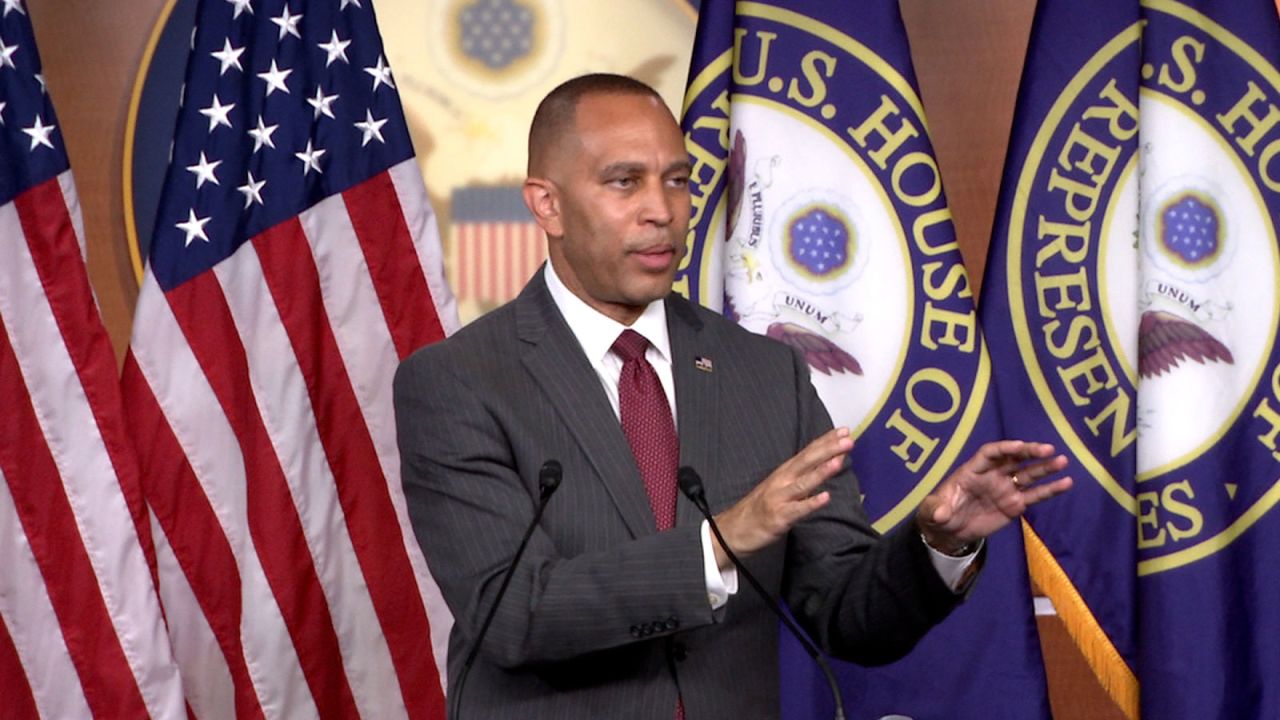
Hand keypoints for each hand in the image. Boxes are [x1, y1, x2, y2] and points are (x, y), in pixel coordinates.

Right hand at [710, 428, 852, 569]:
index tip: (844, 430)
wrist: (733, 530)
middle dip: (828, 449)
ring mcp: (779, 498)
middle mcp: (781, 481)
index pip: (807, 452)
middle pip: (807, 461)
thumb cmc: (759, 508)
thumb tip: (826, 465)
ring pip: (804, 483)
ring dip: (821, 471)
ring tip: (839, 460)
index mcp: (784, 472)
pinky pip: (798, 510)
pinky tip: (826, 497)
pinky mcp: (779, 517)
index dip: (825, 441)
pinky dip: (811, 503)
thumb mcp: (780, 487)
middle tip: (847, 439)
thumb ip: (800, 477)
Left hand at [916, 440, 1071, 553]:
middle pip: (1013, 459)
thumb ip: (935, 509)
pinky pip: (1035, 495)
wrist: (950, 530)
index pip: (990, 453)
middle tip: (1048, 449)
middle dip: (1030, 453)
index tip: (1018, 447)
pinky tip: (1066, 483)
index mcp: (973, 470)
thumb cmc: (939, 513)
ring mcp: (1006, 488)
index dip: (1004, 448)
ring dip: (1045, 468)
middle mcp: (993, 475)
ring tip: (1063, 461)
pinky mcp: (1015, 504)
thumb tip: (940, 514)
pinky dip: (1050, 489)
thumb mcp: (931, 511)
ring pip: (1028, 474)